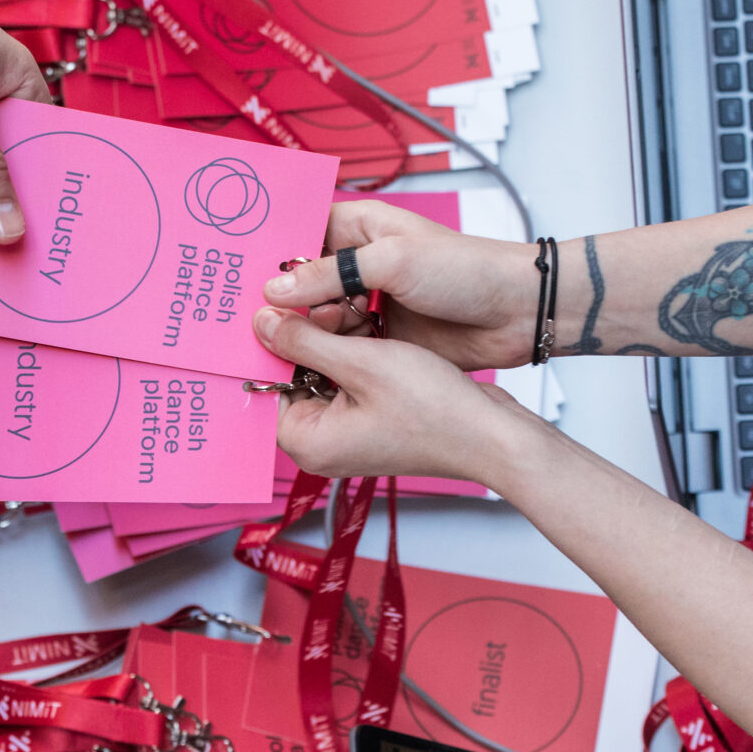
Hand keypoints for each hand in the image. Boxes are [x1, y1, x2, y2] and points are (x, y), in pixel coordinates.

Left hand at [254, 307, 536, 487]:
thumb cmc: (433, 410)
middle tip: (333, 308)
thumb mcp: (361, 362)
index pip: (267, 384)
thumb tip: (261, 323)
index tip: (288, 309)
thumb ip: (304, 341)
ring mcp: (348, 433)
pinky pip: (349, 378)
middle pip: (294, 375)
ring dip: (337, 339)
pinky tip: (375, 332)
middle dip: (311, 337)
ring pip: (323, 371)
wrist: (492, 434)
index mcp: (307, 442)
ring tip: (361, 317)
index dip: (277, 343)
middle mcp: (322, 443)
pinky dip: (358, 352)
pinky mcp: (372, 420)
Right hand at [259, 198, 542, 369]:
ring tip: (294, 346)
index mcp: (357, 228)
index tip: (237, 283)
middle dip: (282, 305)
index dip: (268, 258)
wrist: (518, 312)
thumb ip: (330, 275)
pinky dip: (327, 356)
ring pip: (316, 320)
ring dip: (305, 334)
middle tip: (258, 326)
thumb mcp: (393, 262)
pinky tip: (314, 366)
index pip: (296, 236)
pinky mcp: (381, 339)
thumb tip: (274, 291)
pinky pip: (340, 348)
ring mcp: (368, 303)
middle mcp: (357, 264)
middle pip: (300, 285)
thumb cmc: (466, 270)